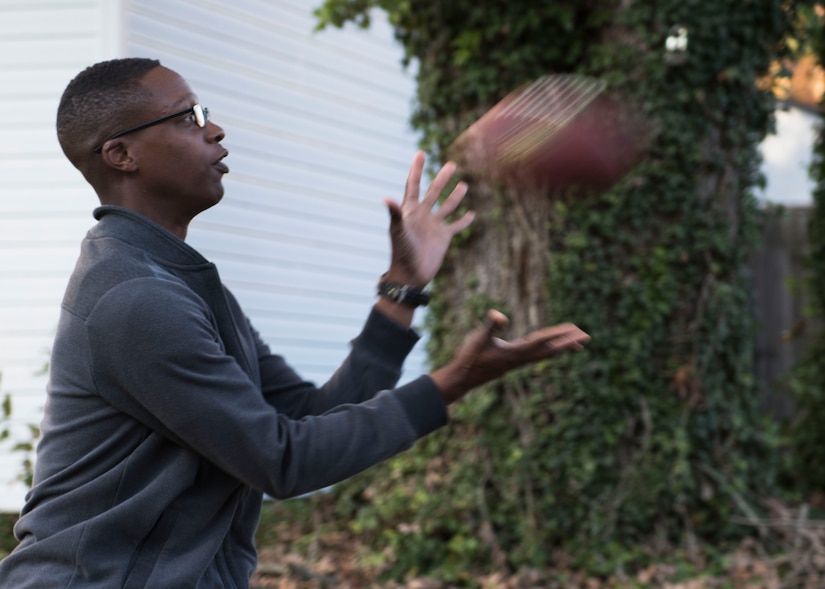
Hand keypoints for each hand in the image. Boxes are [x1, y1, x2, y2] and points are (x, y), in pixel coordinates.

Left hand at [383, 151, 474, 286]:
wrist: (410, 275)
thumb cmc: (401, 253)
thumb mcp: (398, 232)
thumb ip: (395, 214)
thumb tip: (385, 198)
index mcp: (410, 211)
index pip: (413, 185)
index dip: (416, 169)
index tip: (420, 153)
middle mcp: (423, 216)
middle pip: (434, 192)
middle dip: (442, 178)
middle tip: (452, 164)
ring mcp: (434, 226)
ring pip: (447, 207)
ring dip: (455, 197)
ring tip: (463, 185)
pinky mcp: (443, 238)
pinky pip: (456, 226)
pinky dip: (464, 221)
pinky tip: (471, 214)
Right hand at [430, 310, 589, 404]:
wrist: (464, 377)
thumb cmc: (471, 356)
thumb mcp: (479, 337)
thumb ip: (491, 325)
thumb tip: (499, 315)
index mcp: (516, 352)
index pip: (542, 341)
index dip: (558, 334)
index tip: (574, 329)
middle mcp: (521, 358)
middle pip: (550, 350)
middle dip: (568, 343)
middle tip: (586, 337)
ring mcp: (518, 361)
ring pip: (546, 354)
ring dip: (561, 347)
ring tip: (576, 344)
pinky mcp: (514, 362)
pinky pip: (538, 355)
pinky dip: (549, 350)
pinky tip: (550, 348)